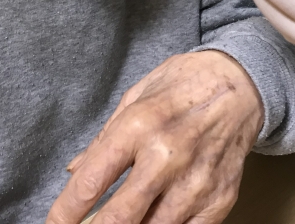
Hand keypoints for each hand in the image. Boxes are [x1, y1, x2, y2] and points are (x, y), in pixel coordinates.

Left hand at [46, 51, 262, 223]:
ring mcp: (196, 182)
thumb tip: (74, 171)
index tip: (54, 223)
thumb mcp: (135, 95)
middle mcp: (166, 156)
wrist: (240, 84)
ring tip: (117, 223)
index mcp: (139, 125)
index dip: (65, 211)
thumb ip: (104, 138)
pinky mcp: (220, 198)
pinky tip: (152, 223)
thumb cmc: (183, 83)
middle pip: (120, 218)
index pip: (92, 179)